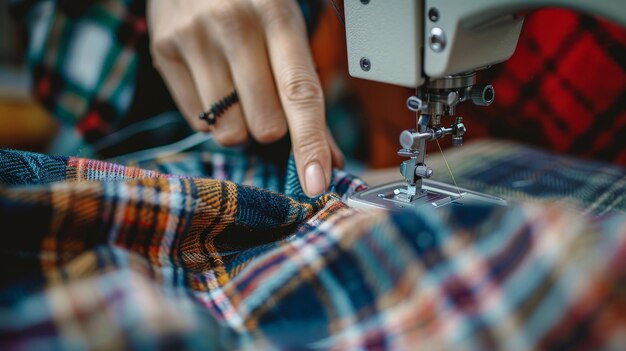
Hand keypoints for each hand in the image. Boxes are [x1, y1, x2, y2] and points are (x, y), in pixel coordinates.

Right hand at [147, 0, 343, 196]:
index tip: (317, 182)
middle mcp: (233, 24)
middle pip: (263, 124)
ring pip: (227, 131)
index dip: (310, 143)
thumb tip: (330, 157)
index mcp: (277, 12)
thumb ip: (307, 92)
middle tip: (267, 101)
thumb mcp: (287, 27)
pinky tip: (213, 82)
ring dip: (240, 126)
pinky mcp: (163, 50)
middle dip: (272, 128)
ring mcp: (193, 37)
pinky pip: (197, 122)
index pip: (300, 92)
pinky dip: (212, 117)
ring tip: (238, 89)